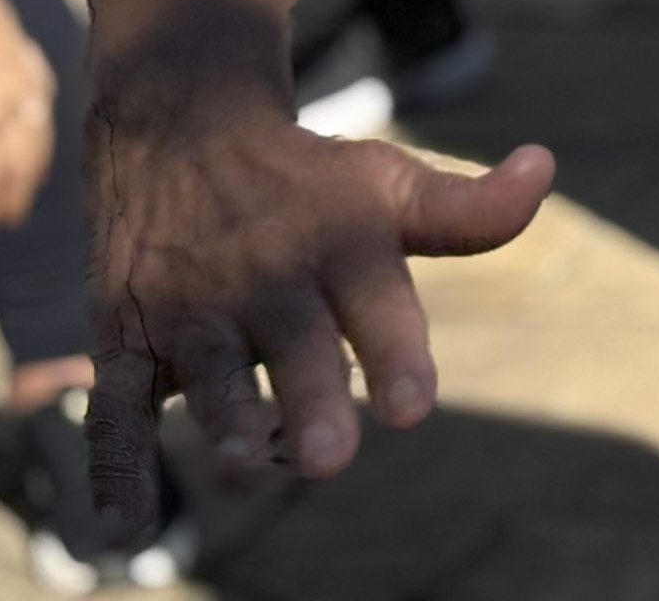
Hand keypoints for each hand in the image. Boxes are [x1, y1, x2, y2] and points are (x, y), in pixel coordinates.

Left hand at [0, 0, 56, 233]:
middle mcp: (10, 105)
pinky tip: (39, 121)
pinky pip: (44, 100)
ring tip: (31, 184)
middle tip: (11, 217)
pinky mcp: (28, 58)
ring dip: (35, 164)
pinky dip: (44, 123)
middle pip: (21, 161)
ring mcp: (24, 80)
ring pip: (39, 133)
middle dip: (16, 192)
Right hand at [88, 91, 552, 535]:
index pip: (375, 299)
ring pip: (210, 374)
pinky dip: (115, 469)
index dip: (395, 353)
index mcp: (339, 242)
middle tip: (328, 455)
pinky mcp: (127, 341)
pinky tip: (124, 532)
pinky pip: (115, 410)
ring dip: (223, 420)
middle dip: (309, 398)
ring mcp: (191, 311)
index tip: (412, 406)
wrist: (178, 126)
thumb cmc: (306, 181)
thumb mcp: (389, 185)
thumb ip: (468, 211)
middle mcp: (266, 277)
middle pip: (295, 344)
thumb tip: (543, 168)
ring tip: (240, 463)